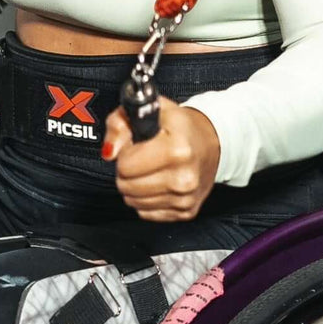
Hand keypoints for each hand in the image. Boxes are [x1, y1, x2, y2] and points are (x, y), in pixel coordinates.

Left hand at [100, 96, 221, 222]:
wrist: (212, 143)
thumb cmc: (179, 127)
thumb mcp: (149, 111)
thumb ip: (119, 124)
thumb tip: (110, 152)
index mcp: (177, 150)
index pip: (125, 166)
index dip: (126, 153)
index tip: (137, 146)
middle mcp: (183, 178)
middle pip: (126, 186)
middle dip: (128, 171)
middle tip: (142, 158)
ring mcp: (185, 198)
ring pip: (133, 202)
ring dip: (135, 186)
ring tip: (151, 169)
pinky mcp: (185, 212)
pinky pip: (146, 212)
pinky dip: (147, 199)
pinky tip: (158, 183)